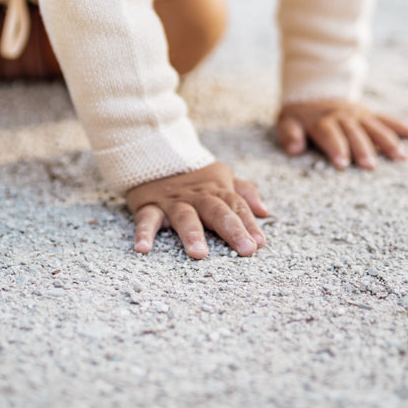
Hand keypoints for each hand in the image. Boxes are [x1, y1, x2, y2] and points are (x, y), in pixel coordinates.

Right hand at [126, 162, 267, 259]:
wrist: (154, 153)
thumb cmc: (194, 174)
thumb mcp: (221, 176)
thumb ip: (244, 192)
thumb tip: (265, 212)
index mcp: (216, 189)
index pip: (237, 206)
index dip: (249, 224)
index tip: (260, 243)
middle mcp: (197, 196)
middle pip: (217, 211)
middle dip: (232, 230)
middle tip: (246, 250)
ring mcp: (173, 201)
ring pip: (184, 216)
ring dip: (191, 234)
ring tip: (199, 254)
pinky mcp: (149, 205)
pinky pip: (146, 220)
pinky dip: (144, 233)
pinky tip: (143, 249)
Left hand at [277, 99, 407, 169]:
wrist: (314, 91)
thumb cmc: (300, 116)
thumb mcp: (287, 122)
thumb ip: (289, 135)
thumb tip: (295, 149)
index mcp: (322, 121)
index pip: (330, 134)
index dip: (335, 148)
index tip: (342, 164)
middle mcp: (344, 117)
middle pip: (355, 133)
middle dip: (363, 148)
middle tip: (370, 166)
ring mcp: (360, 115)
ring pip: (375, 127)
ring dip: (388, 141)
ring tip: (400, 157)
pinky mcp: (371, 115)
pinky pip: (390, 120)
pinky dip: (406, 129)